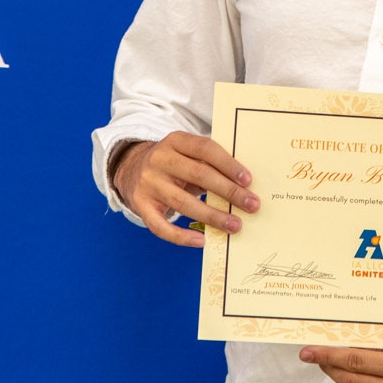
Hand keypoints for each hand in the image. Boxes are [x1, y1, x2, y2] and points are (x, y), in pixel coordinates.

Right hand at [112, 133, 259, 247]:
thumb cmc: (173, 163)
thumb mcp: (186, 154)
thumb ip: (208, 163)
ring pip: (183, 203)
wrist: (130, 168)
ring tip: (235, 225)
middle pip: (199, 175)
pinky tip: (202, 241)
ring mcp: (148, 183)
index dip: (228, 164)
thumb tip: (242, 186)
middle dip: (229, 191)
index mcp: (175, 141)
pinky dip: (182, 237)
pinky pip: (161, 226)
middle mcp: (159, 160)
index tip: (248, 180)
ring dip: (213, 216)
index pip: (206, 149)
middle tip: (252, 205)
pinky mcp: (140, 205)